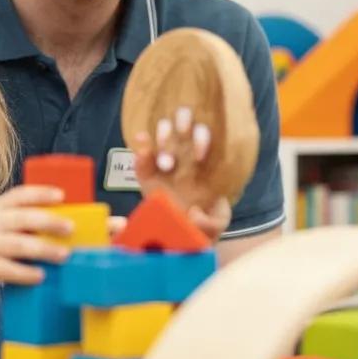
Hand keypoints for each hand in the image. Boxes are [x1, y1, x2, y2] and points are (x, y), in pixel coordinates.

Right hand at [0, 185, 71, 292]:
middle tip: (70, 227)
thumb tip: (53, 224)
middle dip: (49, 222)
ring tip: (64, 254)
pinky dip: (26, 273)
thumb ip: (14, 221)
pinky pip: (8, 270)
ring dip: (44, 249)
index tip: (62, 195)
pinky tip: (41, 275)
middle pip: (22, 218)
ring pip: (19, 245)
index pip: (18, 195)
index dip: (40, 193)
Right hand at [133, 108, 231, 242]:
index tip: (200, 156)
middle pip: (183, 124)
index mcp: (206, 160)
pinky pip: (141, 159)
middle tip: (183, 135)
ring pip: (162, 134)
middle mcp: (185, 154)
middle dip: (181, 124)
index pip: (205, 135)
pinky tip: (141, 148)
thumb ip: (211, 222)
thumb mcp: (217, 223)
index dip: (202, 137)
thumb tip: (192, 213)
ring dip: (163, 139)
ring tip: (166, 164)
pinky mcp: (146, 175)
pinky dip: (140, 152)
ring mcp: (164, 162)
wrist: (184, 234)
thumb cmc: (205, 221)